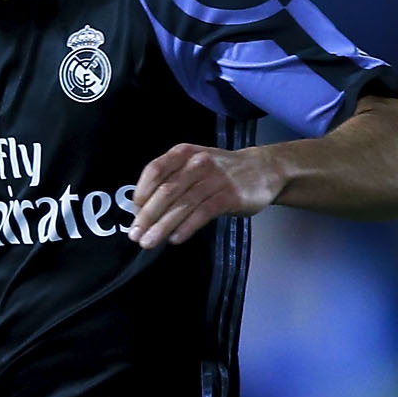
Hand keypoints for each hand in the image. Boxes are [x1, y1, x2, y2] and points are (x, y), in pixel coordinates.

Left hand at [131, 142, 281, 248]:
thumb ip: (172, 180)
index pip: (155, 170)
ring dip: (162, 227)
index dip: (141, 192)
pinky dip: (186, 228)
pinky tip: (175, 239)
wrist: (263, 169)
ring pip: (182, 205)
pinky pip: (202, 214)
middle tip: (135, 235)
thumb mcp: (195, 164)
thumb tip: (144, 208)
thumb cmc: (222, 171)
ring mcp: (214, 179)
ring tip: (149, 242)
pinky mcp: (229, 196)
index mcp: (183, 153)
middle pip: (166, 191)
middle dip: (147, 216)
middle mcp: (197, 163)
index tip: (134, 213)